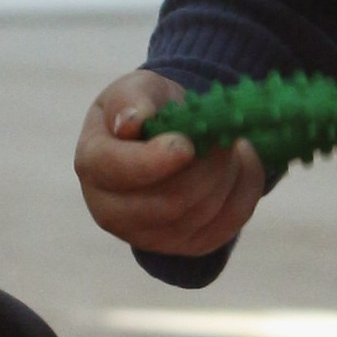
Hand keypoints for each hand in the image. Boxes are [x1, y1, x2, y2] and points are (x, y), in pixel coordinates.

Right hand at [77, 68, 265, 260]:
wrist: (169, 136)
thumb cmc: (148, 109)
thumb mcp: (136, 89)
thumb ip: (131, 99)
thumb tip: (132, 122)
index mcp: (93, 164)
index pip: (117, 172)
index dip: (154, 161)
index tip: (186, 144)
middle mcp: (110, 210)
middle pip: (168, 203)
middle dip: (206, 168)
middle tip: (223, 138)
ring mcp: (146, 236)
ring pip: (200, 216)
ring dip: (227, 177)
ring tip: (229, 147)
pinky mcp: (183, 247)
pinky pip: (224, 228)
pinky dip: (243, 193)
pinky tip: (242, 165)